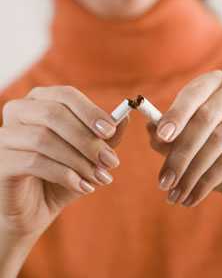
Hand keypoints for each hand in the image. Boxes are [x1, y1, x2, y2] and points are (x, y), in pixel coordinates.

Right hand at [0, 86, 127, 237]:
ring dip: (79, 160)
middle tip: (111, 161)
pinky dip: (64, 174)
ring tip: (100, 178)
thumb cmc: (60, 177)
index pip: (65, 95)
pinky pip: (34, 161)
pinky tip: (82, 186)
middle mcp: (18, 112)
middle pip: (54, 114)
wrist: (32, 211)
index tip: (111, 131)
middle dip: (87, 139)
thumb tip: (124, 118)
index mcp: (39, 102)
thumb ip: (104, 137)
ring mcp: (4, 136)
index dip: (90, 111)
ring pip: (44, 138)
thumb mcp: (87, 155)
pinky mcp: (0, 161)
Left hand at [147, 70, 221, 210]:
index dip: (176, 114)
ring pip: (218, 140)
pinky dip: (209, 180)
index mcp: (214, 83)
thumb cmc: (216, 149)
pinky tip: (193, 196)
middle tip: (163, 181)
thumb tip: (150, 129)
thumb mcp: (192, 141)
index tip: (160, 136)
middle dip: (181, 153)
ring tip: (175, 195)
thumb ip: (172, 135)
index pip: (193, 93)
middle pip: (205, 118)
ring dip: (192, 172)